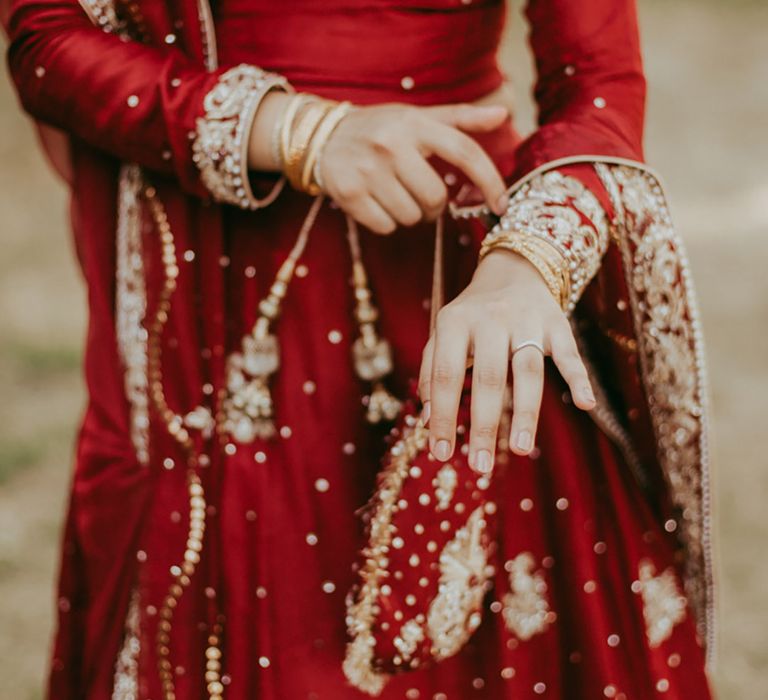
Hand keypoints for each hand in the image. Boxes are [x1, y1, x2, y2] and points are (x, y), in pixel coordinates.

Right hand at [317, 102, 509, 232]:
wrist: (322, 137)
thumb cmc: (381, 129)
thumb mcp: (418, 117)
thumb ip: (460, 118)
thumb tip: (502, 114)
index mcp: (415, 124)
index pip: (464, 152)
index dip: (489, 181)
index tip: (501, 205)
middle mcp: (391, 144)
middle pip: (435, 198)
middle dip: (434, 206)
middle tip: (421, 197)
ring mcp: (368, 169)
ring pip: (411, 216)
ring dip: (410, 215)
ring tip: (396, 196)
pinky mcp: (349, 193)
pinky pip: (386, 226)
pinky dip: (386, 222)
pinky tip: (377, 204)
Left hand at [418, 249, 596, 472]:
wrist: (513, 269)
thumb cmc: (472, 314)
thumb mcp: (444, 332)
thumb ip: (432, 370)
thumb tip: (426, 418)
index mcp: (455, 322)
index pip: (445, 375)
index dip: (441, 416)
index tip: (441, 454)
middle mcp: (490, 319)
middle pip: (488, 377)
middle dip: (484, 424)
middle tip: (481, 465)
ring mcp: (526, 320)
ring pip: (527, 370)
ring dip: (526, 412)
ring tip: (521, 449)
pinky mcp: (557, 322)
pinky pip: (569, 353)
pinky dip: (578, 378)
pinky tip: (585, 405)